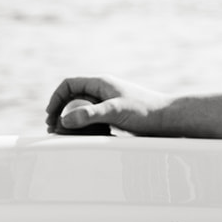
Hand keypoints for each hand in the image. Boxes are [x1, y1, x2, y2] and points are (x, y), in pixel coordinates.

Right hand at [45, 75, 171, 134]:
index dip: (56, 98)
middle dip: (61, 112)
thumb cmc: (146, 112)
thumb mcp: (115, 111)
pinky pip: (94, 120)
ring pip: (82, 110)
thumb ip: (90, 115)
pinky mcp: (115, 116)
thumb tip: (65, 119)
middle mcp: (103, 91)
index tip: (51, 115)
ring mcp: (109, 103)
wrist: (170, 120)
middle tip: (54, 128)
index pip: (69, 84)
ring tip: (67, 135)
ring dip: (73, 122)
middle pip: (73, 98)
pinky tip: (89, 138)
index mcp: (101, 83)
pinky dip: (86, 128)